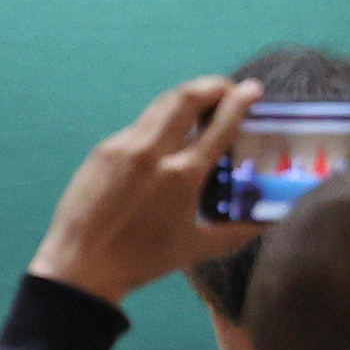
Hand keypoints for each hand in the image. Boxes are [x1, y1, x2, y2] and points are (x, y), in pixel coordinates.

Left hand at [28, 77, 263, 305]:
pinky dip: (161, 121)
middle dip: (213, 85)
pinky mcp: (104, 148)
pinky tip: (166, 134)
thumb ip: (236, 232)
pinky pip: (139, 125)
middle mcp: (154, 153)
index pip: (219, 125)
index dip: (240, 102)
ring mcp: (125, 146)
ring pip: (161, 104)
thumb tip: (267, 221)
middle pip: (187, 97)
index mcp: (182, 176)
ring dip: (187, 96)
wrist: (81, 264)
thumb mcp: (196, 248)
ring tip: (202, 100)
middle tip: (228, 89)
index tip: (253, 90)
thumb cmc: (142, 260)